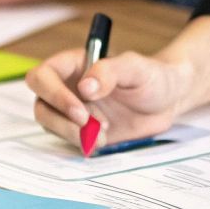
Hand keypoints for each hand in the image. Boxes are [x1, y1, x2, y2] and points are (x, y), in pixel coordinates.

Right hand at [25, 48, 195, 151]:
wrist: (168, 101)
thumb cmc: (152, 76)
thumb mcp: (136, 68)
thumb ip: (109, 71)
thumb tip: (84, 86)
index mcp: (73, 65)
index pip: (43, 76)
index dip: (54, 94)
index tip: (80, 110)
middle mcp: (66, 87)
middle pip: (41, 103)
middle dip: (61, 120)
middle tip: (90, 126)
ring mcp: (71, 110)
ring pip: (51, 125)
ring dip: (73, 134)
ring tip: (103, 135)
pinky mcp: (81, 130)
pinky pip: (67, 140)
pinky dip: (81, 144)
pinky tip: (104, 140)